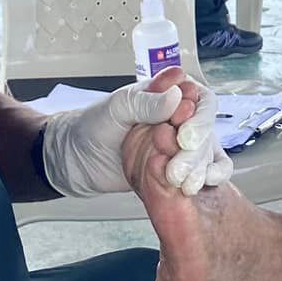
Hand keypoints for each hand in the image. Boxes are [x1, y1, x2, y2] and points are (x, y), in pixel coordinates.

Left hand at [38, 70, 194, 198]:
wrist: (75, 160)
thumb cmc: (93, 125)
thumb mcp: (118, 108)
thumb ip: (147, 102)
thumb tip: (178, 95)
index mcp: (168, 95)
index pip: (200, 100)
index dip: (199, 117)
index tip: (185, 135)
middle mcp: (179, 118)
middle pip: (205, 130)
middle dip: (195, 150)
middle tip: (178, 166)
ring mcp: (179, 144)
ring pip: (204, 153)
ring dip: (197, 168)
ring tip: (180, 182)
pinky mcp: (176, 168)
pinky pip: (201, 171)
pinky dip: (206, 178)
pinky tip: (196, 185)